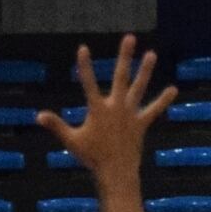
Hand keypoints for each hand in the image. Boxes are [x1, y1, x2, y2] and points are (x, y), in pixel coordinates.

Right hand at [36, 35, 177, 178]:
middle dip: (124, 57)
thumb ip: (56, 125)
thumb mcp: (72, 141)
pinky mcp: (140, 124)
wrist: (115, 173)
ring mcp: (130, 114)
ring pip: (138, 88)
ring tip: (152, 54)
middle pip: (120, 77)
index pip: (88, 84)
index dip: (85, 66)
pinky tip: (173, 89)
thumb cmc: (92, 158)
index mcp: (98, 110)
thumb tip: (38, 116)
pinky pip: (153, 110)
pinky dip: (163, 101)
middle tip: (130, 38)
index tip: (83, 48)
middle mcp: (116, 107)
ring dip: (145, 71)